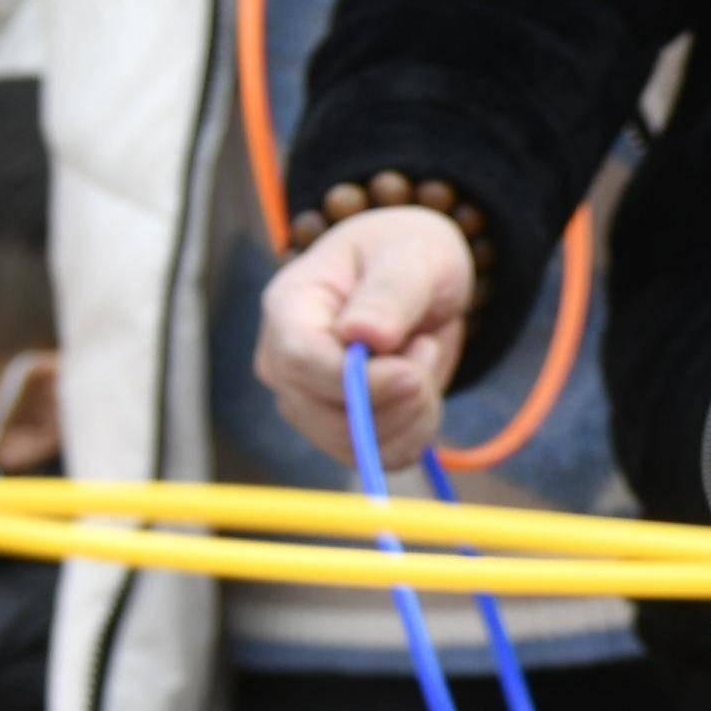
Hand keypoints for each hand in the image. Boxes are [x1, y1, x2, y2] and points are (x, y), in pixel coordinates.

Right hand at [258, 205, 477, 466]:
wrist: (416, 278)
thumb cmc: (407, 255)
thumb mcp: (411, 255)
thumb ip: (389, 292)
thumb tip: (361, 335)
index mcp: (289, 307)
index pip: (299, 362)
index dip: (356, 381)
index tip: (410, 373)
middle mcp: (285, 362)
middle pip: (327, 417)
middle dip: (397, 396)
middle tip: (426, 343)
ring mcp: (307, 401)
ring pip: (356, 445)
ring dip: (413, 411)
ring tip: (421, 353)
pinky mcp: (339, 429)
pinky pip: (382, 455)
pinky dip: (418, 430)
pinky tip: (423, 389)